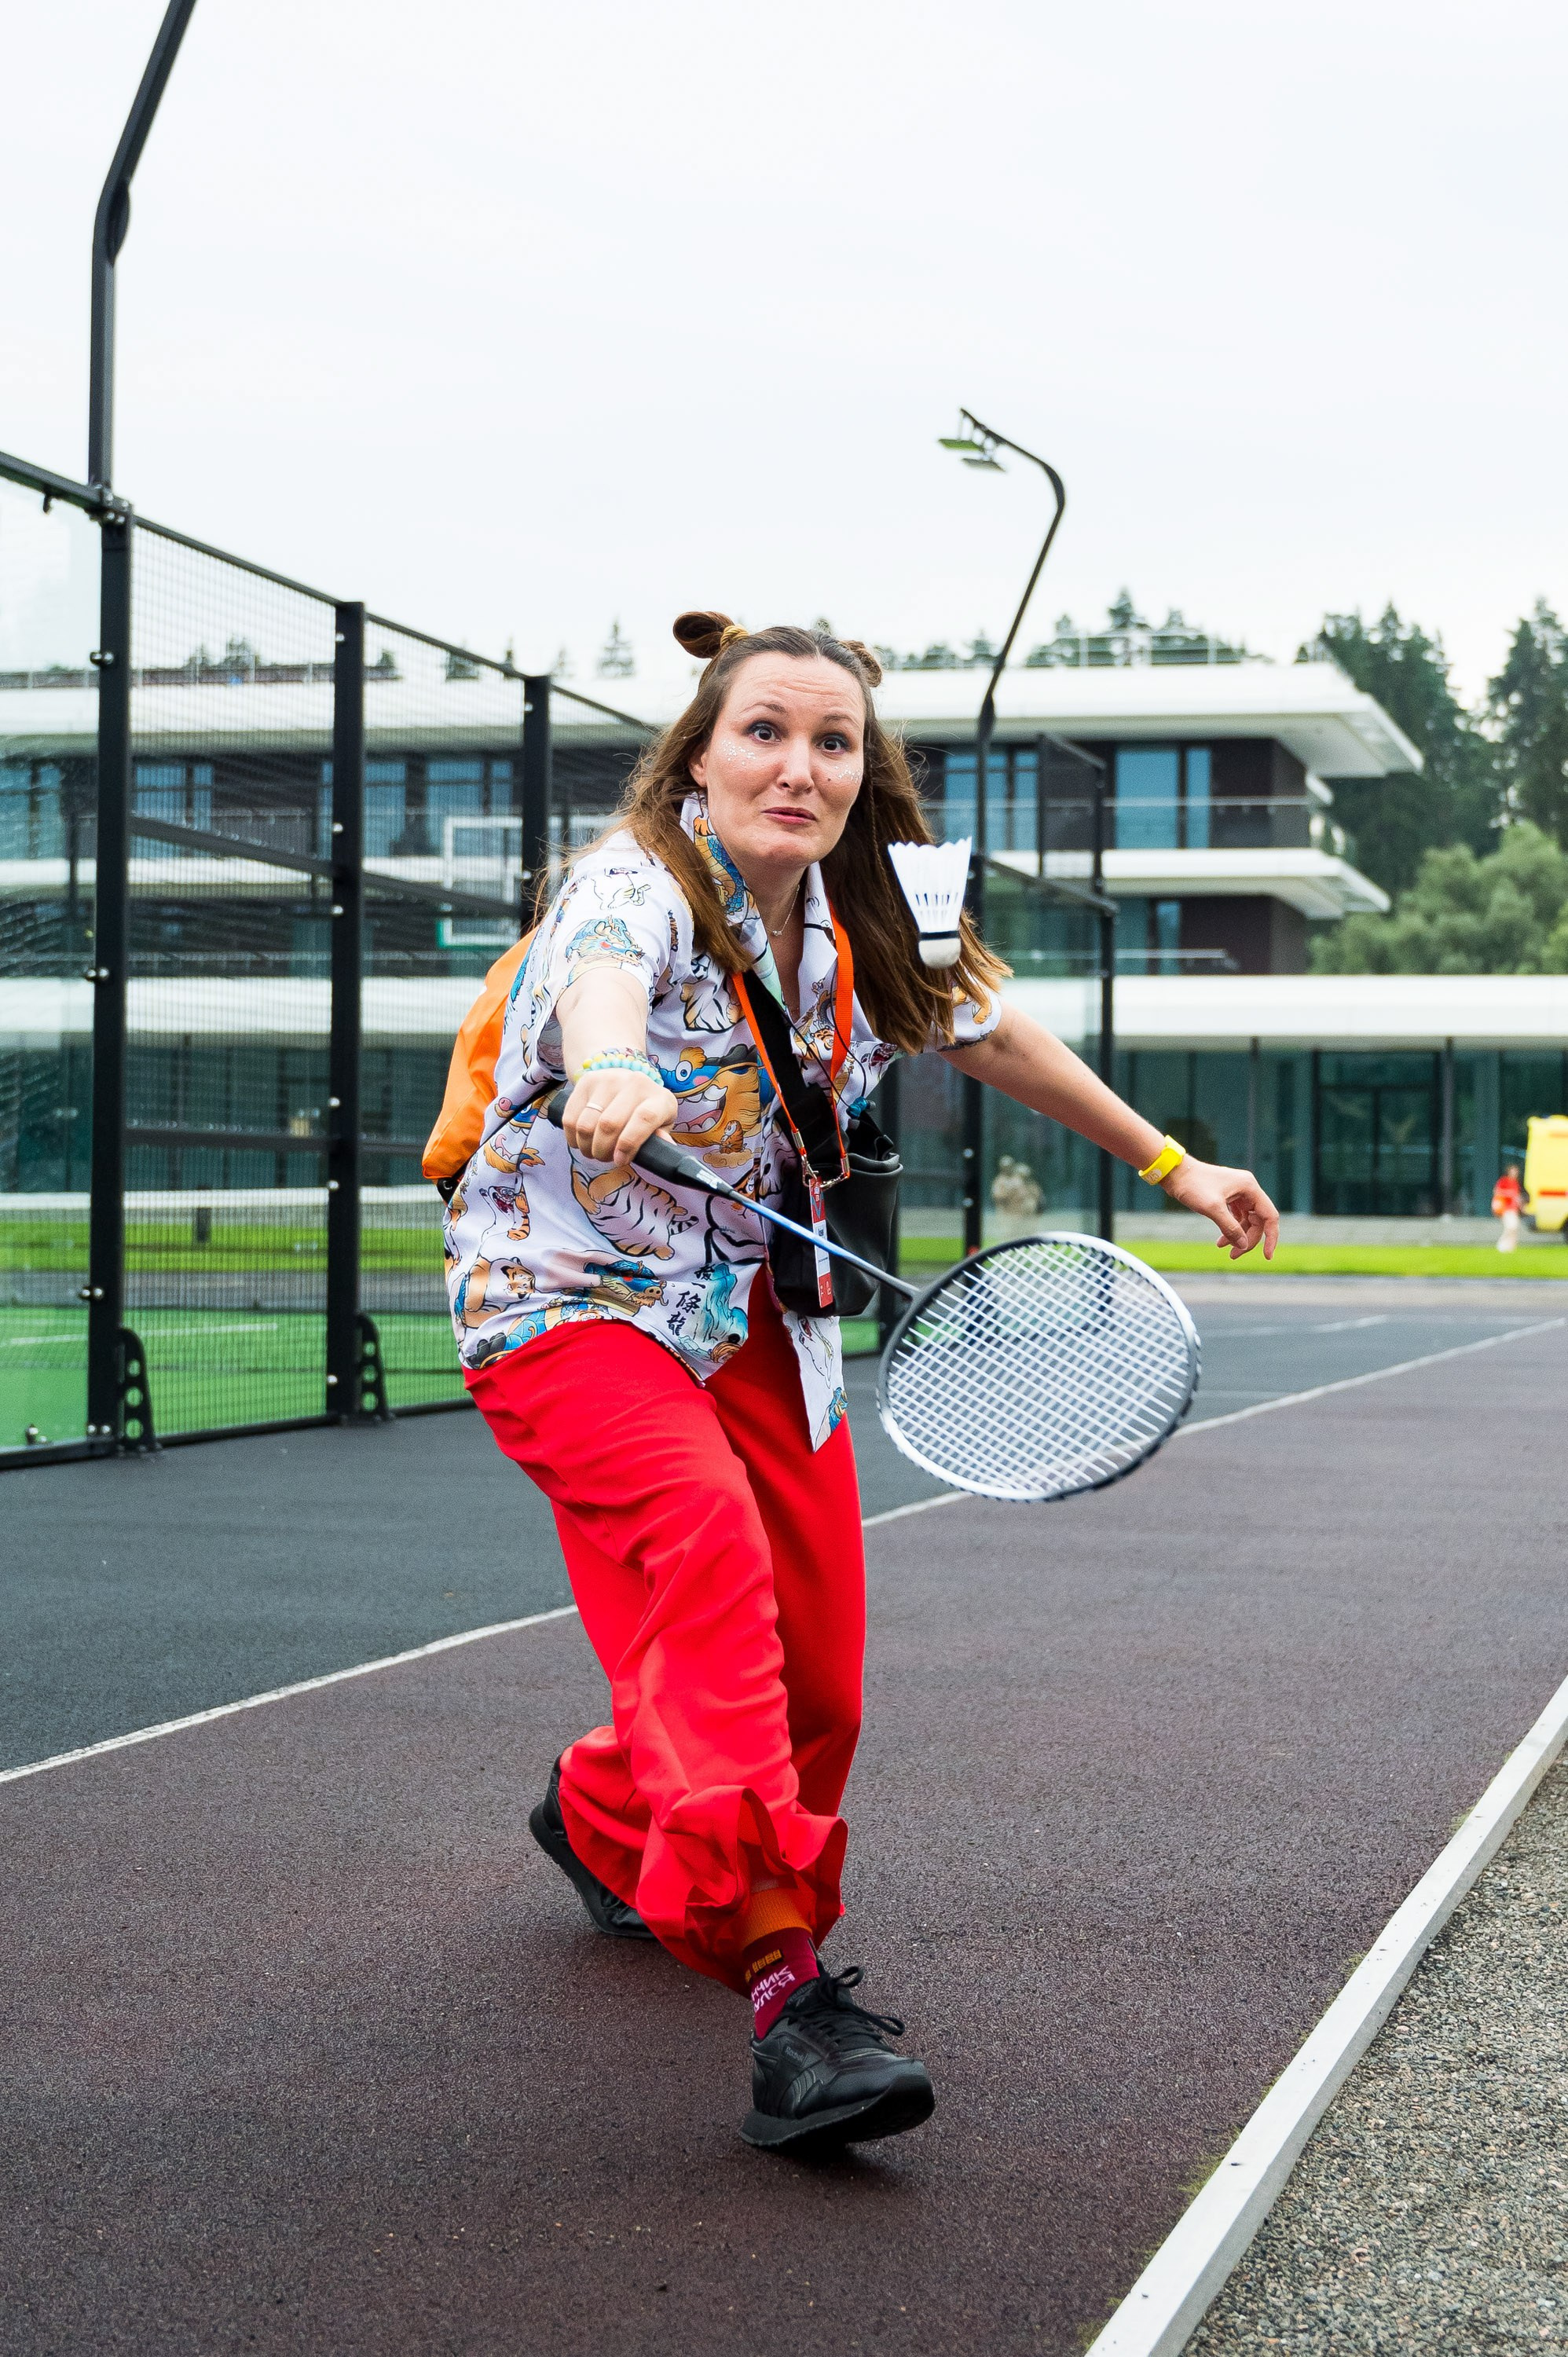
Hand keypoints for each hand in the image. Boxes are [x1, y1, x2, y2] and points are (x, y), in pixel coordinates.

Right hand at [562, 1068, 677, 1167]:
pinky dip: (573, 1138)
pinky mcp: (586, 1082)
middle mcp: (634, 1083)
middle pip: (609, 1124)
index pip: (644, 1118)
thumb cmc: (646, 1110)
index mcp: (658, 1098)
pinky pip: (570, 1118)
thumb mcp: (661, 1123)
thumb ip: (660, 1137)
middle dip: (603, 1151)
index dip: (629, 1144)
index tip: (620, 1160)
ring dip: (587, 1146)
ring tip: (593, 1151)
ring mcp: (608, 1079)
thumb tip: (663, 1148)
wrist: (626, 1080)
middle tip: (605, 1158)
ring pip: (587, 1124)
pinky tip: (581, 1141)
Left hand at [1161, 1155, 1278, 1260]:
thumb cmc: (1193, 1185)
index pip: (1270, 1216)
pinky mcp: (1228, 1197)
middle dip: (1248, 1239)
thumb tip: (1243, 1245)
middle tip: (1233, 1255)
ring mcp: (1238, 1193)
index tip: (1267, 1256)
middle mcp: (1247, 1189)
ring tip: (1223, 1248)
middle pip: (1258, 1221)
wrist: (1175, 1173)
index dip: (1270, 1238)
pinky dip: (1230, 1229)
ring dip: (1238, 1236)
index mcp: (1249, 1187)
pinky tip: (1221, 1241)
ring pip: (1247, 1221)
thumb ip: (1230, 1228)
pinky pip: (1236, 1218)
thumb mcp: (1212, 1209)